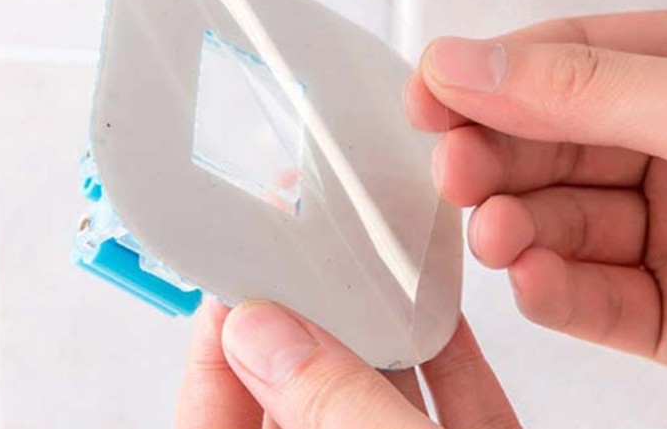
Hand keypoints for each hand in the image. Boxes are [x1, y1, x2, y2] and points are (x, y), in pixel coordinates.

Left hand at [175, 300, 518, 427]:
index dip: (221, 345)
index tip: (238, 281)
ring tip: (370, 266)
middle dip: (311, 322)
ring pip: (375, 399)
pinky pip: (449, 407)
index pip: (216, 414)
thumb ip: (330, 406)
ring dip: (379, 334)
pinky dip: (444, 360)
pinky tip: (441, 310)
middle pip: (303, 396)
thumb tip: (262, 334)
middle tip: (308, 254)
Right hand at [404, 7, 666, 397]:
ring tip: (497, 233)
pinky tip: (535, 278)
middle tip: (455, 168)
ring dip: (520, 229)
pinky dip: (557, 291)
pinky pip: (598, 299)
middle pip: (558, 145)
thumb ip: (584, 87)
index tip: (431, 91)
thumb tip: (470, 61)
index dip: (494, 72)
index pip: (573, 59)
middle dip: (499, 157)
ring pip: (567, 225)